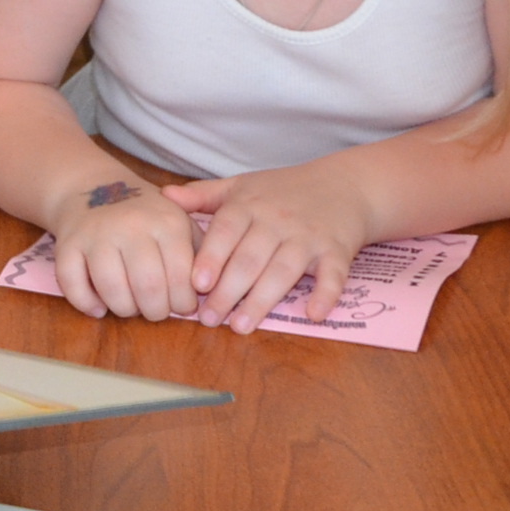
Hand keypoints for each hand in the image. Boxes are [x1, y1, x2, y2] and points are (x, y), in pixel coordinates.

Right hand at [48, 173, 202, 320]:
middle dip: (156, 311)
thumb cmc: (146, 215)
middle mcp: (131, 226)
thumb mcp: (179, 221)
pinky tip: (99, 308)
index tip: (181, 306)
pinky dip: (86, 304)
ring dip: (124, 310)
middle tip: (156, 312)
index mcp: (167, 222)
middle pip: (148, 286)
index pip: (181, 276)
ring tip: (130, 309)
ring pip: (112, 288)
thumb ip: (199, 252)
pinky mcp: (67, 244)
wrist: (94, 188)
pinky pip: (72, 284)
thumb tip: (206, 293)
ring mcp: (97, 235)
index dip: (183, 302)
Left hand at [166, 163, 373, 333]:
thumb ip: (203, 195)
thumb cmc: (283, 190)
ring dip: (262, 300)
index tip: (197, 285)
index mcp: (250, 206)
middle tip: (208, 319)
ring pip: (283, 270)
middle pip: (250, 258)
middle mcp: (278, 220)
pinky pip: (333, 274)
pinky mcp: (337, 250)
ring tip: (240, 326)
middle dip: (229, 290)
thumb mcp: (242, 186)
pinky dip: (326, 294)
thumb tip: (163, 195)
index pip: (226, 231)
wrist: (346, 184)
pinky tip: (313, 314)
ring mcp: (309, 236)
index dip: (212, 257)